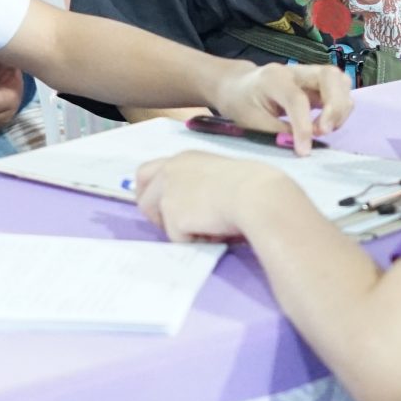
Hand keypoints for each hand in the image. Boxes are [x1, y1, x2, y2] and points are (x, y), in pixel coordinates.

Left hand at [134, 150, 286, 243]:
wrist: (256, 195)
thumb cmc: (251, 185)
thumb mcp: (219, 176)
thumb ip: (200, 184)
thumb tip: (195, 205)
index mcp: (183, 159)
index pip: (148, 172)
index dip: (149, 192)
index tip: (158, 207)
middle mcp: (170, 171)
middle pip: (144, 199)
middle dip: (155, 216)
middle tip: (176, 228)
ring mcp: (168, 193)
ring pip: (161, 222)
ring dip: (180, 230)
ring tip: (208, 228)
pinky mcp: (173, 215)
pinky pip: (178, 238)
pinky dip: (195, 241)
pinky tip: (214, 233)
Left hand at [207, 61, 353, 156]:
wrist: (237, 86)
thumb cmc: (241, 103)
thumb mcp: (251, 121)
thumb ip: (278, 132)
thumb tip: (303, 145)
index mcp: (274, 78)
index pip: (298, 99)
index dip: (304, 126)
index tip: (304, 150)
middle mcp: (296, 71)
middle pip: (329, 76)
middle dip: (334, 107)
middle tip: (323, 132)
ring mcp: (309, 74)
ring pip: (340, 80)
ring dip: (340, 108)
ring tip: (325, 129)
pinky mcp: (317, 83)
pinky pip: (340, 89)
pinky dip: (340, 108)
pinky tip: (326, 124)